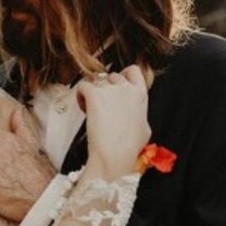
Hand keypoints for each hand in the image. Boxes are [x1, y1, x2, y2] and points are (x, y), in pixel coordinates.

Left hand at [77, 64, 151, 178]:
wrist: (114, 155)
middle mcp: (126, 88)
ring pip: (96, 82)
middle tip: (101, 105)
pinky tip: (83, 108)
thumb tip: (138, 118)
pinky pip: (83, 86)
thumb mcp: (144, 130)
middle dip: (105, 88)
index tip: (116, 85)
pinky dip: (80, 95)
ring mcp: (110, 90)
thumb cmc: (129, 148)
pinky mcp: (94, 95)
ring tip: (91, 110)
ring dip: (93, 93)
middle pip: (111, 76)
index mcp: (140, 95)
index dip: (123, 75)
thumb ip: (140, 116)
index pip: (133, 70)